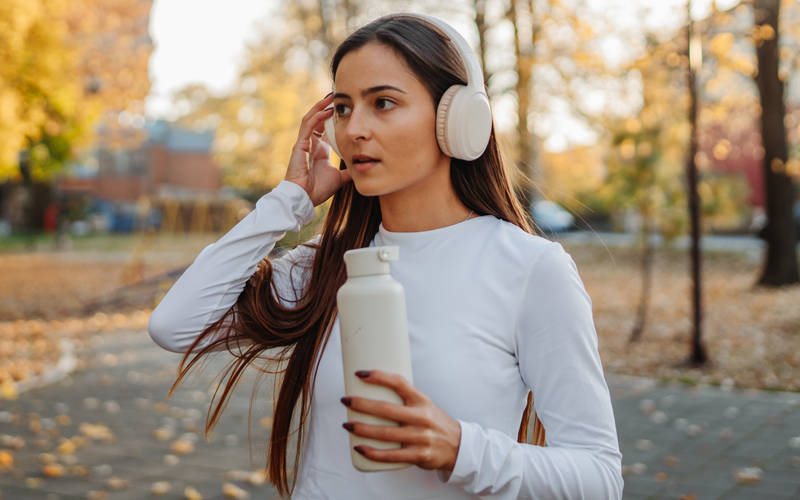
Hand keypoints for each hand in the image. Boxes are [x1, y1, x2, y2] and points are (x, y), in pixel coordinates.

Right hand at [284, 93, 351, 205]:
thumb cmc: (318, 189)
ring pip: (311, 118)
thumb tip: (363, 169)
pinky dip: (317, 116)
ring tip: (332, 96)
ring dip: (321, 106)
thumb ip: (349, 172)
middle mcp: (311, 143)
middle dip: (327, 106)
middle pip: (318, 119)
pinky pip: (308, 125)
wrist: (305, 198)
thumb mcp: (340, 177)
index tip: (345, 108)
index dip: (334, 118)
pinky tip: (328, 109)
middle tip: (339, 95)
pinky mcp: (300, 145)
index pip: (326, 128)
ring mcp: (304, 143)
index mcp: (319, 150)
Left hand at [340, 370, 461, 471]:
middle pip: (385, 409)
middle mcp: (421, 417)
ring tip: (347, 425)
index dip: (378, 377)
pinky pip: (391, 455)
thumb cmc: (434, 422)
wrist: (458, 445)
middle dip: (361, 404)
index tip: (360, 374)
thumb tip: (373, 390)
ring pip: (385, 433)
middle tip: (346, 400)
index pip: (398, 383)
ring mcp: (420, 437)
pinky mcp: (418, 455)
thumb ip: (404, 399)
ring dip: (362, 429)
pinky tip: (360, 448)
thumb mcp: (424, 405)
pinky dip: (373, 453)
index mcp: (422, 400)